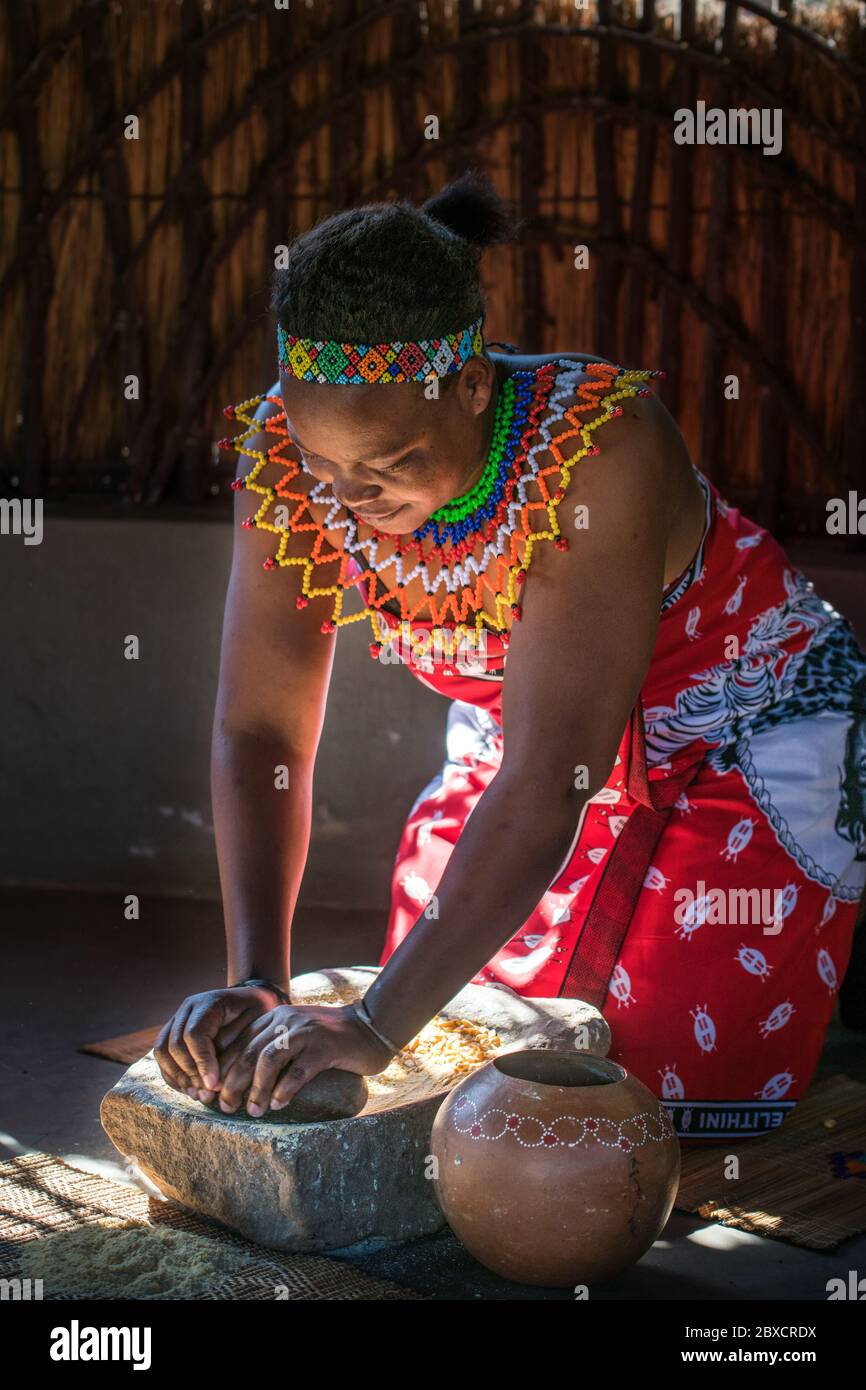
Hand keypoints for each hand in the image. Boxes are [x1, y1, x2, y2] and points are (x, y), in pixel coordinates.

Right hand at [154, 984, 281, 1099]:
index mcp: (208, 1002)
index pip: (194, 1034)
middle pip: (174, 1045)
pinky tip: (189, 1089)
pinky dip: (172, 1075)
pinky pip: (162, 1055)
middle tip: (206, 1095)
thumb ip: (234, 1049)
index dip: (202, 1062)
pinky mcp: (172, 1032)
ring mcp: (177, 1019)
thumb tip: (214, 1082)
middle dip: (189, 1074)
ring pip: (162, 1051)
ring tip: (197, 1094)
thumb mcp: (256, 1025)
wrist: (250, 1000)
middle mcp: (187, 1009)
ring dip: (178, 1077)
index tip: (214, 1085)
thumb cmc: (257, 1014)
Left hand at [214, 1003, 392, 1116]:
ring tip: (252, 1111)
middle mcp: (287, 1021)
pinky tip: (278, 1104)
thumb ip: (274, 1045)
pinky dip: (284, 1089)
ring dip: (256, 1089)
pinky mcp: (325, 1047)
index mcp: (276, 1017)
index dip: (222, 1067)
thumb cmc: (331, 1037)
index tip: (213, 1092)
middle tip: (225, 1106)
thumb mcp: (297, 1033)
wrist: (370, 1026)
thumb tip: (242, 1078)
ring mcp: (306, 1033)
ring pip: (268, 1060)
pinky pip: (298, 1071)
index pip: (240, 1042)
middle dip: (232, 1082)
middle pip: (249, 1052)